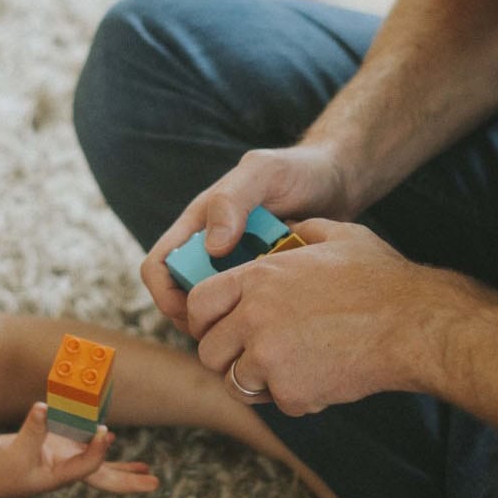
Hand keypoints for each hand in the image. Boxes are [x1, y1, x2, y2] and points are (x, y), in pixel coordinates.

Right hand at [0, 403, 158, 497]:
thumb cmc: (0, 469)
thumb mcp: (15, 450)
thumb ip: (32, 430)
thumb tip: (44, 407)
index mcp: (60, 475)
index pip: (89, 467)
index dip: (98, 451)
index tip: (104, 432)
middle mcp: (68, 469)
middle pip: (105, 478)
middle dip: (129, 480)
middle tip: (154, 482)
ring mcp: (65, 459)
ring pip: (100, 464)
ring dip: (123, 466)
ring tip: (146, 468)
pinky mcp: (60, 448)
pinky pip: (86, 446)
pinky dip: (99, 443)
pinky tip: (110, 436)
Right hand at [141, 146, 355, 324]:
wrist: (338, 183)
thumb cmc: (296, 170)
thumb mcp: (263, 172)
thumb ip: (233, 199)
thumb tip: (212, 248)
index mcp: (198, 226)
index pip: (158, 268)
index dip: (165, 294)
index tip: (195, 309)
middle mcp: (211, 253)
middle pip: (183, 300)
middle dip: (200, 319)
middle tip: (235, 326)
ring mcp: (237, 272)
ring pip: (216, 312)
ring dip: (230, 323)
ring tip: (263, 322)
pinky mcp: (263, 287)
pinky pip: (250, 313)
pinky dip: (258, 321)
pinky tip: (284, 319)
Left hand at [190, 219, 457, 415]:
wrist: (415, 326)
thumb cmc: (382, 279)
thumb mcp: (338, 235)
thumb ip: (302, 231)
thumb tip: (288, 229)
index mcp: (258, 278)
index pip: (198, 302)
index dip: (202, 318)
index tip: (216, 326)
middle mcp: (254, 317)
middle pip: (208, 350)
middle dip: (227, 356)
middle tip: (252, 355)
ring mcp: (270, 358)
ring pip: (236, 382)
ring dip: (257, 381)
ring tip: (288, 369)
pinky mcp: (291, 392)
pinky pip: (276, 402)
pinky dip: (295, 397)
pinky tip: (321, 379)